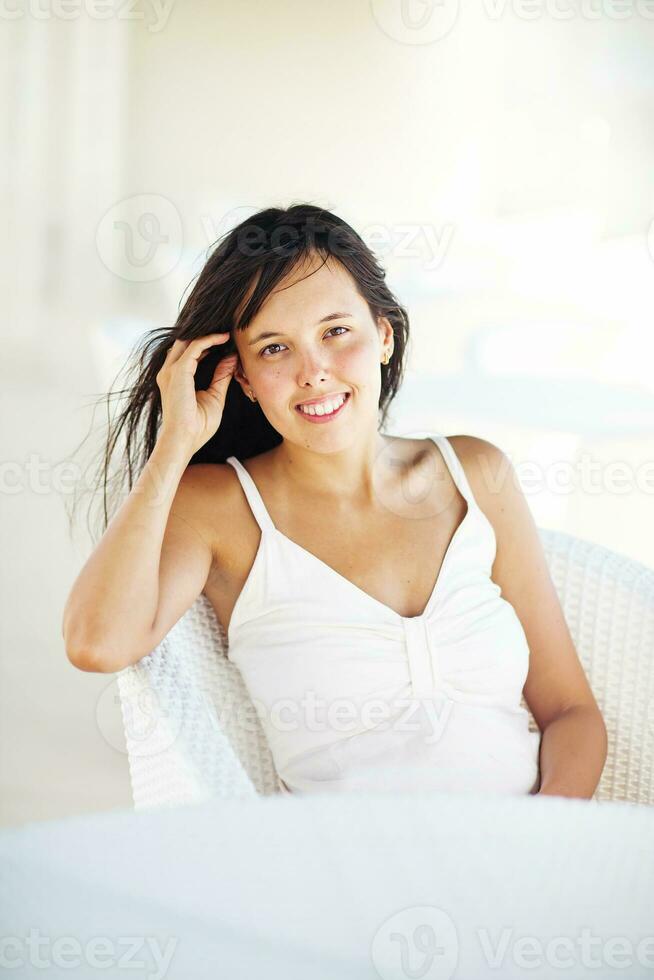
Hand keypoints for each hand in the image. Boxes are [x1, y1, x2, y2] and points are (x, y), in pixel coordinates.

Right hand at [155, 333, 237, 455]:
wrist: (184, 440)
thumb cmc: (198, 426)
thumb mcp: (214, 396)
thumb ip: (220, 376)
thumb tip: (231, 358)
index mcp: (174, 378)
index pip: (187, 352)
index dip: (205, 343)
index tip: (224, 340)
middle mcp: (168, 372)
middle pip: (185, 342)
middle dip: (204, 334)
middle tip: (226, 330)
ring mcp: (170, 370)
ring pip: (188, 340)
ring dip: (208, 334)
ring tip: (227, 332)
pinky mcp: (178, 371)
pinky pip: (195, 347)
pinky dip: (209, 340)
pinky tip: (223, 338)